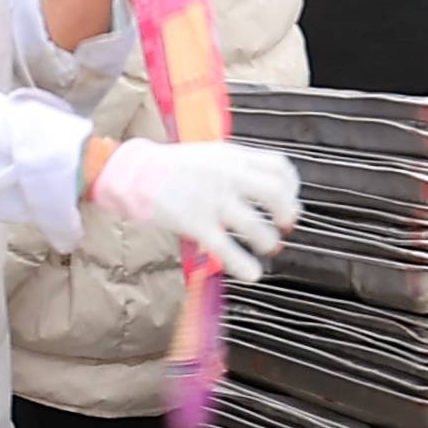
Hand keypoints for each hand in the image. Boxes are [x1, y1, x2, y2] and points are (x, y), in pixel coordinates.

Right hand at [91, 137, 301, 281]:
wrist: (135, 173)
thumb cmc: (174, 166)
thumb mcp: (211, 154)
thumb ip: (239, 167)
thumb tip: (268, 189)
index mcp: (233, 156)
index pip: (279, 167)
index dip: (292, 187)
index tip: (290, 199)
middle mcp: (228, 176)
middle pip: (275, 195)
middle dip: (287, 214)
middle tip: (284, 226)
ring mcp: (213, 200)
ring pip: (255, 227)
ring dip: (267, 241)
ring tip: (267, 247)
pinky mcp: (197, 223)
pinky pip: (227, 249)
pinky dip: (243, 265)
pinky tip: (252, 274)